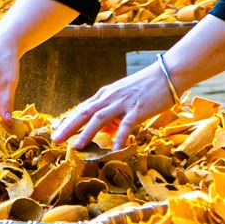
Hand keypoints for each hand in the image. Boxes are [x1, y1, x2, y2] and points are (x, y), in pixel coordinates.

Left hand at [51, 60, 180, 149]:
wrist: (168, 73)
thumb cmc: (147, 86)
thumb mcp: (125, 96)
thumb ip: (113, 111)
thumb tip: (104, 129)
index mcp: (106, 94)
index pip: (83, 109)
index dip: (69, 121)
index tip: (57, 133)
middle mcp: (110, 97)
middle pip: (85, 113)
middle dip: (69, 127)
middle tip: (56, 140)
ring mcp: (123, 103)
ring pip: (99, 118)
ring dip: (86, 133)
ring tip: (76, 147)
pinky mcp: (138, 109)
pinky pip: (125, 125)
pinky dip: (118, 138)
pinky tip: (114, 150)